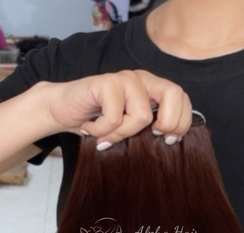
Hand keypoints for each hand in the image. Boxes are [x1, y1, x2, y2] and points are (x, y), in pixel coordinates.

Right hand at [42, 69, 192, 145]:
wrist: (61, 111)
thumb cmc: (97, 123)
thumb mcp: (128, 129)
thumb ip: (147, 129)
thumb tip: (171, 144)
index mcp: (151, 89)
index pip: (182, 98)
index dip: (181, 121)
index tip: (168, 140)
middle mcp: (141, 80)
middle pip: (173, 94)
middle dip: (168, 122)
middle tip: (152, 136)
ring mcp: (125, 79)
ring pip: (142, 115)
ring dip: (122, 134)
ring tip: (105, 136)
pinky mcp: (106, 83)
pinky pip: (115, 117)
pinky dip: (102, 131)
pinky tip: (90, 128)